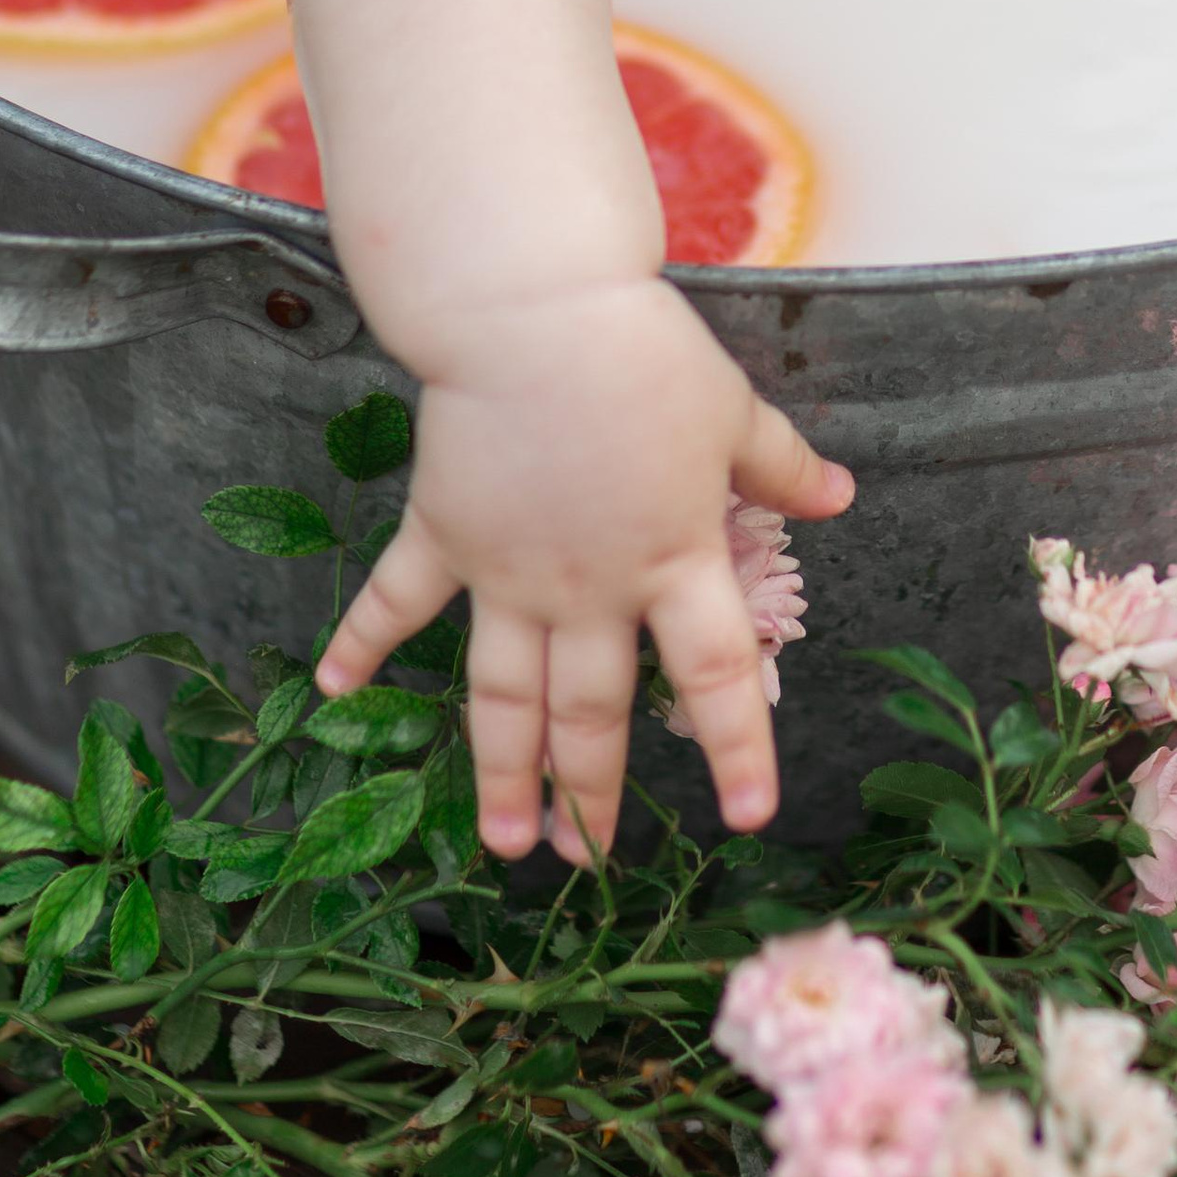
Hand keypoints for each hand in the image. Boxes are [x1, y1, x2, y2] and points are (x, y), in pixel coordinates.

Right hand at [314, 280, 852, 865]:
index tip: (749, 819)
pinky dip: (362, 643)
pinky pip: (399, 600)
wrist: (535, 315)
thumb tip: (842, 496)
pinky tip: (333, 691)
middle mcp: (590, 588)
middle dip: (591, 794)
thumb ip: (784, 466)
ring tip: (501, 842)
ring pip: (505, 694)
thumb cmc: (643, 356)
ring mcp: (509, 572)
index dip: (737, 750)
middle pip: (593, 712)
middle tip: (584, 861)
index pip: (715, 676)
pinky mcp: (445, 533)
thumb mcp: (733, 410)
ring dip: (502, 771)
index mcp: (673, 560)